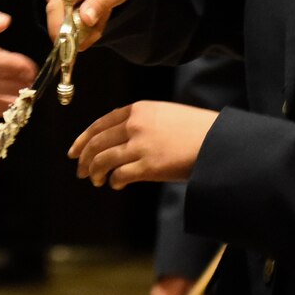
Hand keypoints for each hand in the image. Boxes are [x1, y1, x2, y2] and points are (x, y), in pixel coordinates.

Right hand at [43, 0, 138, 51]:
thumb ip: (101, 4)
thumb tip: (84, 20)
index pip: (58, 5)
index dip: (57, 28)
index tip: (67, 48)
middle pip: (54, 12)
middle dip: (71, 30)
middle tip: (94, 36)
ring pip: (56, 11)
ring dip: (74, 23)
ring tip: (99, 18)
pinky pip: (58, 6)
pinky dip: (72, 15)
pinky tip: (90, 12)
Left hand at [70, 101, 217, 187]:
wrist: (221, 142)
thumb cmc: (197, 130)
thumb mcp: (166, 115)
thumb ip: (141, 122)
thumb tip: (119, 139)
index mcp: (138, 109)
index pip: (100, 124)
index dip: (83, 139)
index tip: (74, 151)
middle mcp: (135, 124)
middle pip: (96, 143)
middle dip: (84, 159)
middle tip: (80, 171)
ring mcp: (141, 145)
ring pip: (102, 160)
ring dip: (95, 173)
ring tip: (96, 181)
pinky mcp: (149, 166)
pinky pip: (119, 175)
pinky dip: (113, 181)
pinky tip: (116, 185)